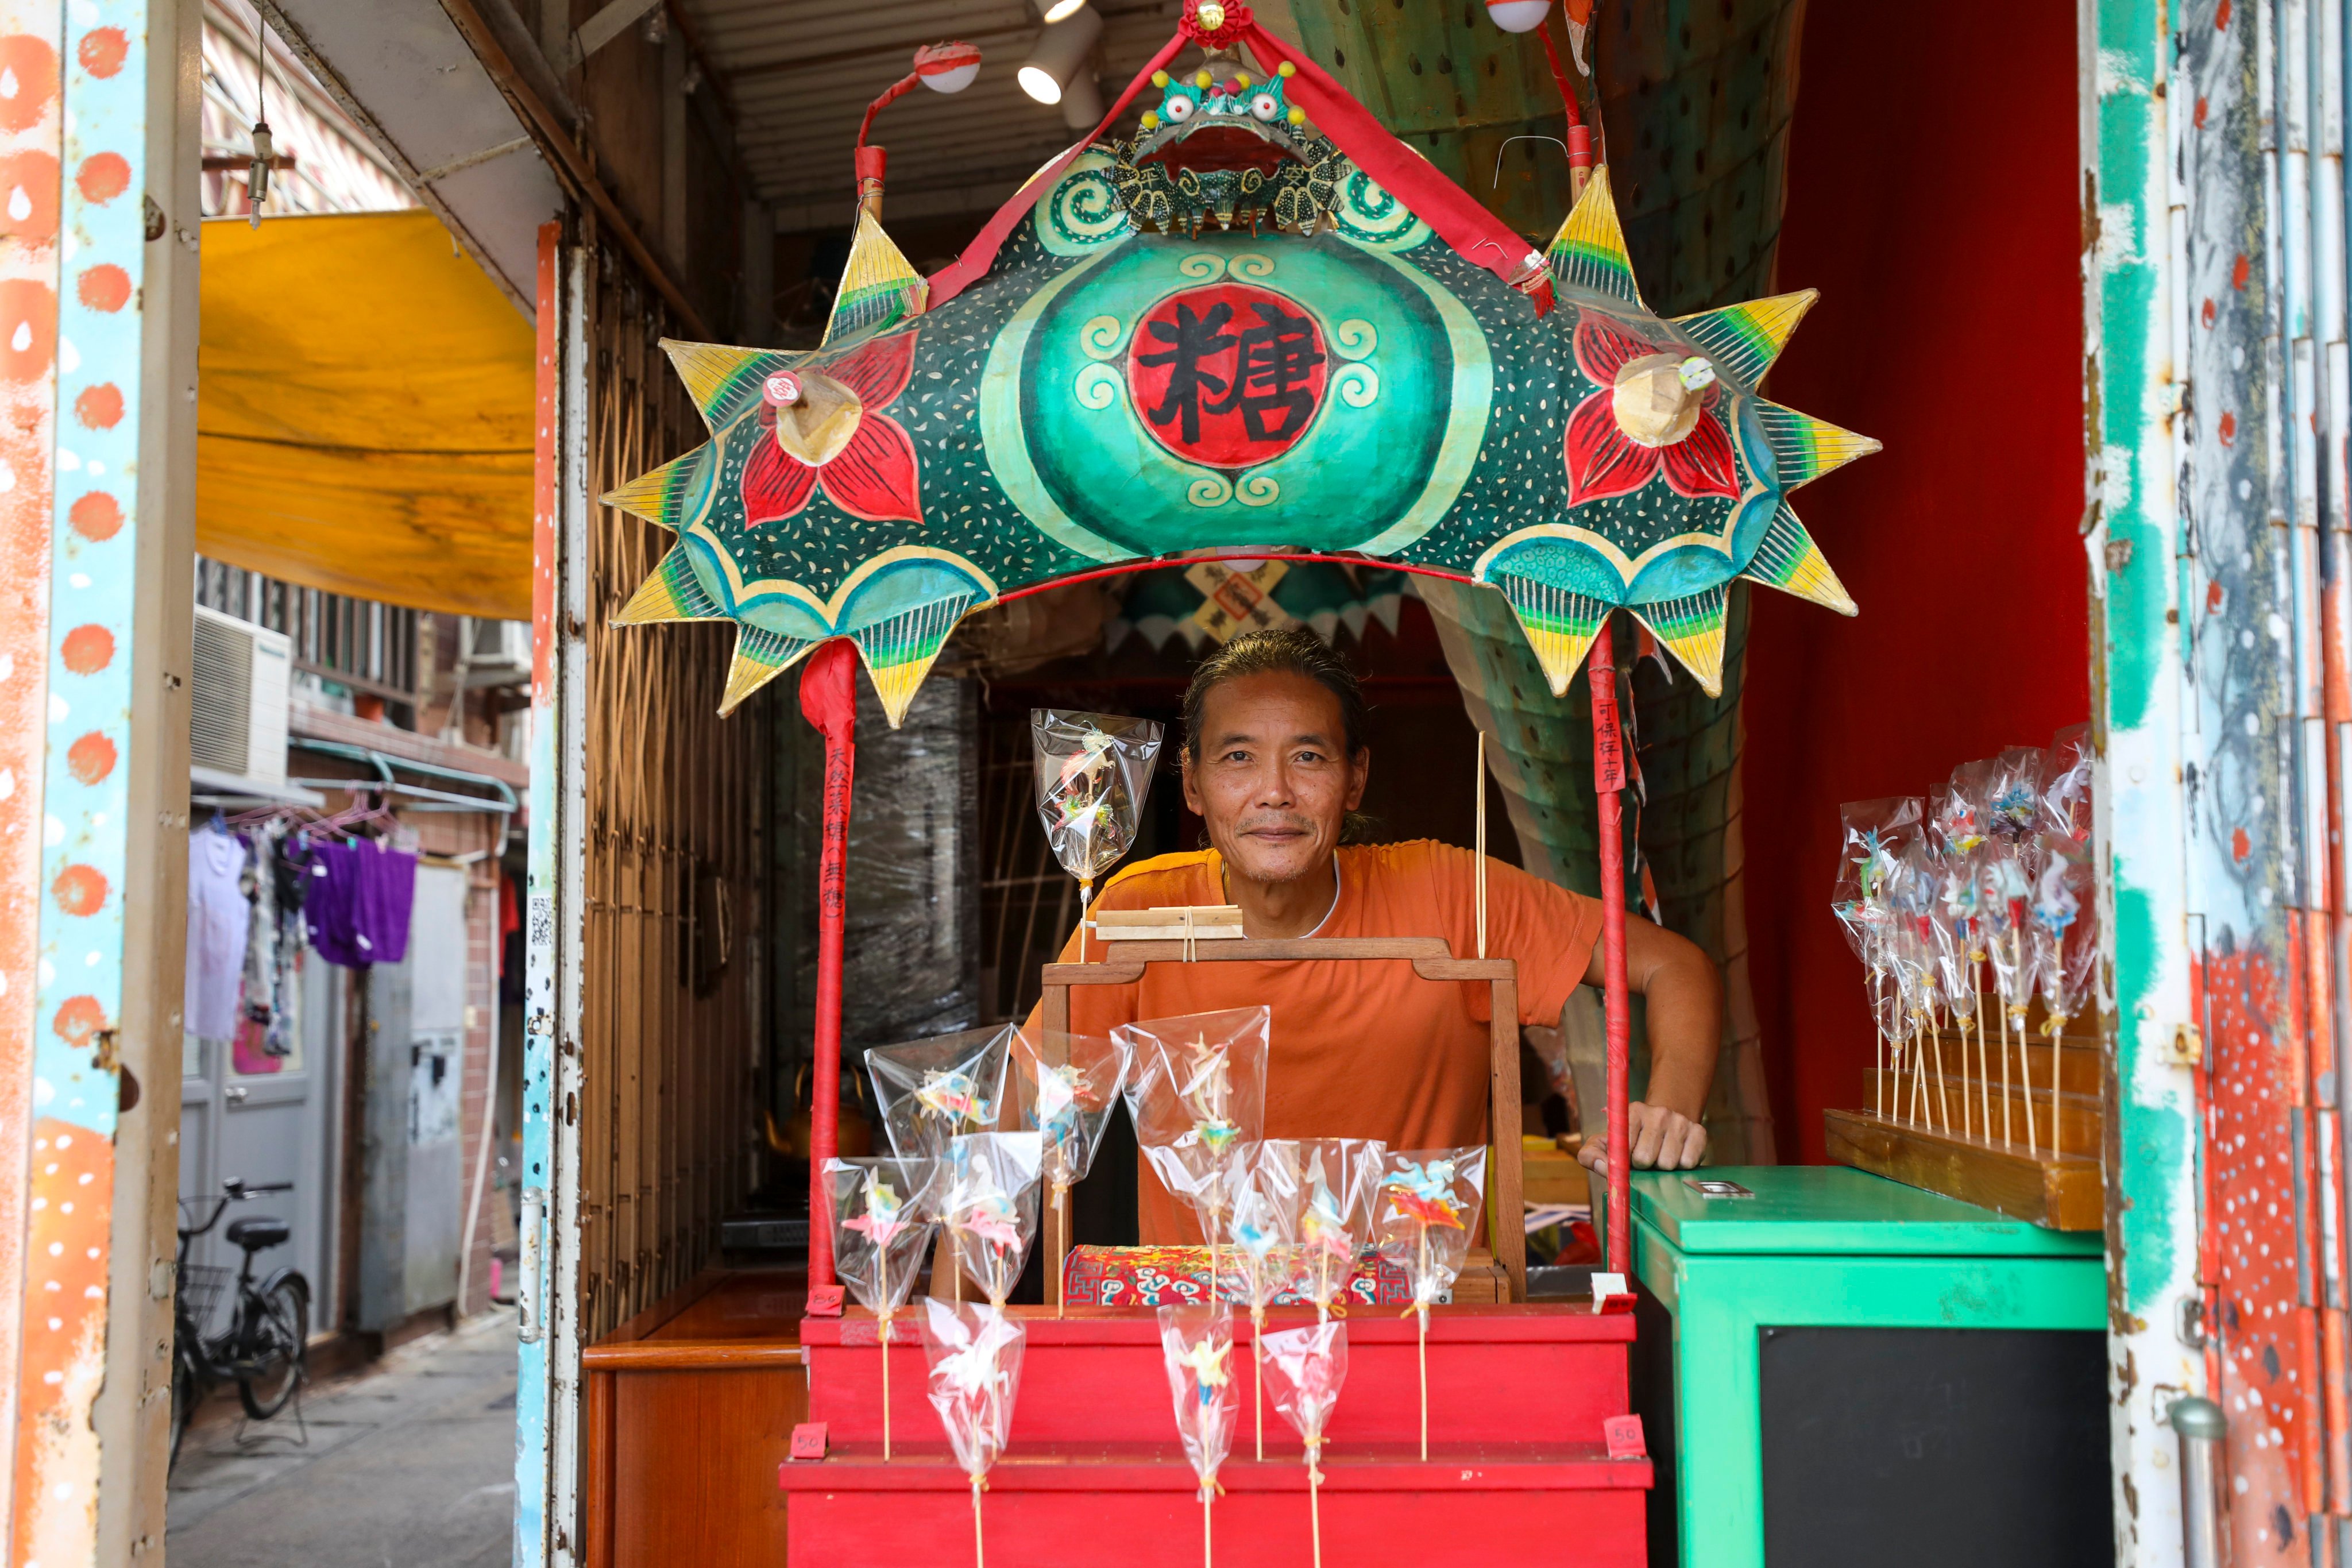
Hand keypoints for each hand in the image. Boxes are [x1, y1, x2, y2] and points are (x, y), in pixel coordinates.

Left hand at [1576, 1102, 1707, 1172]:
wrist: (1665, 1125)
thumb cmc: (1630, 1140)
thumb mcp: (1604, 1143)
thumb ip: (1590, 1155)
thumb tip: (1602, 1167)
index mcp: (1632, 1111)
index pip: (1623, 1146)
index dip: (1624, 1160)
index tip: (1626, 1160)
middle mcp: (1657, 1112)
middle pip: (1645, 1158)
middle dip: (1643, 1165)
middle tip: (1645, 1159)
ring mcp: (1680, 1121)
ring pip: (1667, 1163)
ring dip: (1661, 1168)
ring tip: (1659, 1156)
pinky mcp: (1699, 1132)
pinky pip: (1688, 1162)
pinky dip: (1681, 1166)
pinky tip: (1676, 1156)